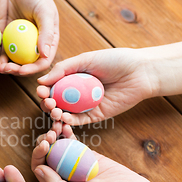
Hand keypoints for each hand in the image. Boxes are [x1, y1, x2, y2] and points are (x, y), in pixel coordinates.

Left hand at [0, 0, 58, 75]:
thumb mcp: (45, 13)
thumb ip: (47, 33)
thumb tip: (45, 54)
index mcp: (47, 43)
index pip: (42, 62)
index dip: (32, 69)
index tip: (20, 70)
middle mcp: (34, 46)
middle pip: (26, 65)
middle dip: (15, 70)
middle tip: (4, 69)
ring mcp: (20, 43)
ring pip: (13, 60)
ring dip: (4, 66)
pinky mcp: (8, 38)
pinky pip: (2, 50)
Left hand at [31, 129, 155, 181]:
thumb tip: (38, 170)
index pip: (40, 170)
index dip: (38, 156)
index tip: (45, 144)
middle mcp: (66, 178)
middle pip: (48, 157)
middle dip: (45, 143)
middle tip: (51, 133)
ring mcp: (78, 166)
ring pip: (59, 148)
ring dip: (55, 136)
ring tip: (57, 125)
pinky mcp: (90, 157)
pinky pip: (75, 144)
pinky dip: (68, 134)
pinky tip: (65, 126)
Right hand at [37, 48, 157, 124]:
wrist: (141, 72)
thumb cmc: (115, 61)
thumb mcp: (85, 59)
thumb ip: (63, 69)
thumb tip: (40, 80)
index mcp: (73, 78)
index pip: (53, 86)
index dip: (44, 90)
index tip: (40, 91)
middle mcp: (77, 93)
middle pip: (56, 101)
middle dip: (47, 103)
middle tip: (47, 102)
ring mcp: (85, 106)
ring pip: (64, 113)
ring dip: (55, 114)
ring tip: (53, 110)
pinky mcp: (95, 116)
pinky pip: (78, 121)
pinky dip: (68, 122)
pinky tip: (63, 118)